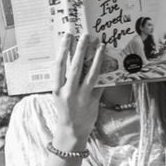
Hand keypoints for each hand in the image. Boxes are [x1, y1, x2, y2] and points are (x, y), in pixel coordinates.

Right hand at [52, 33, 104, 148]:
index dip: (63, 49)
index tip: (67, 36)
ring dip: (96, 58)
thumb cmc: (65, 110)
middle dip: (81, 49)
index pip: (60, 65)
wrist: (71, 130)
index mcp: (57, 88)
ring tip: (100, 45)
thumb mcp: (60, 95)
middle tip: (85, 35)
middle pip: (75, 66)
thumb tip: (74, 59)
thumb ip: (65, 79)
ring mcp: (81, 97)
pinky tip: (108, 62)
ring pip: (90, 74)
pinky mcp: (93, 101)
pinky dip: (104, 73)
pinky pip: (100, 84)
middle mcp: (69, 92)